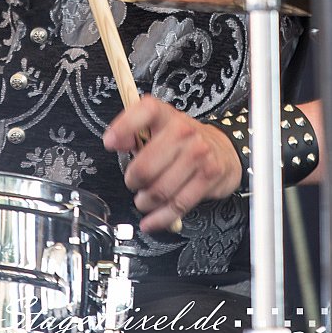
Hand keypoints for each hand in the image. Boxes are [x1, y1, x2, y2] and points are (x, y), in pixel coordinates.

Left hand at [102, 95, 242, 232]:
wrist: (222, 149)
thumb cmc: (184, 141)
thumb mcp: (159, 129)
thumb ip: (134, 134)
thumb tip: (113, 141)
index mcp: (166, 115)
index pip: (145, 111)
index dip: (124, 126)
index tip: (109, 143)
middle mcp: (184, 131)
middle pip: (146, 166)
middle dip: (133, 182)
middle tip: (133, 183)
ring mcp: (198, 153)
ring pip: (160, 190)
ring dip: (145, 202)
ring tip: (143, 200)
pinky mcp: (209, 176)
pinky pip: (178, 205)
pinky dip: (160, 218)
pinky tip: (151, 221)